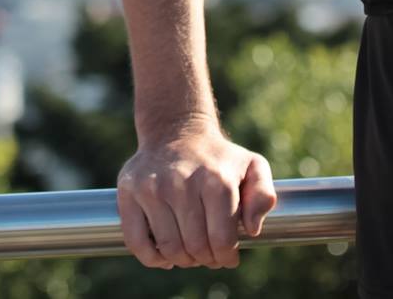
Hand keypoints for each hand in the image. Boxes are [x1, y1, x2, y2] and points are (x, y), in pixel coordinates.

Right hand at [116, 120, 277, 268]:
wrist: (176, 132)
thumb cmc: (218, 158)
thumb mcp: (252, 167)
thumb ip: (264, 195)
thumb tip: (251, 229)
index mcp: (216, 181)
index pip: (221, 242)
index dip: (226, 257)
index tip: (227, 255)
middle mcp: (182, 183)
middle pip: (195, 248)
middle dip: (206, 259)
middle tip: (208, 253)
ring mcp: (152, 187)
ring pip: (169, 248)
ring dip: (182, 259)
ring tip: (190, 251)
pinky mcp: (129, 191)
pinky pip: (137, 242)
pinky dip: (152, 258)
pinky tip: (164, 255)